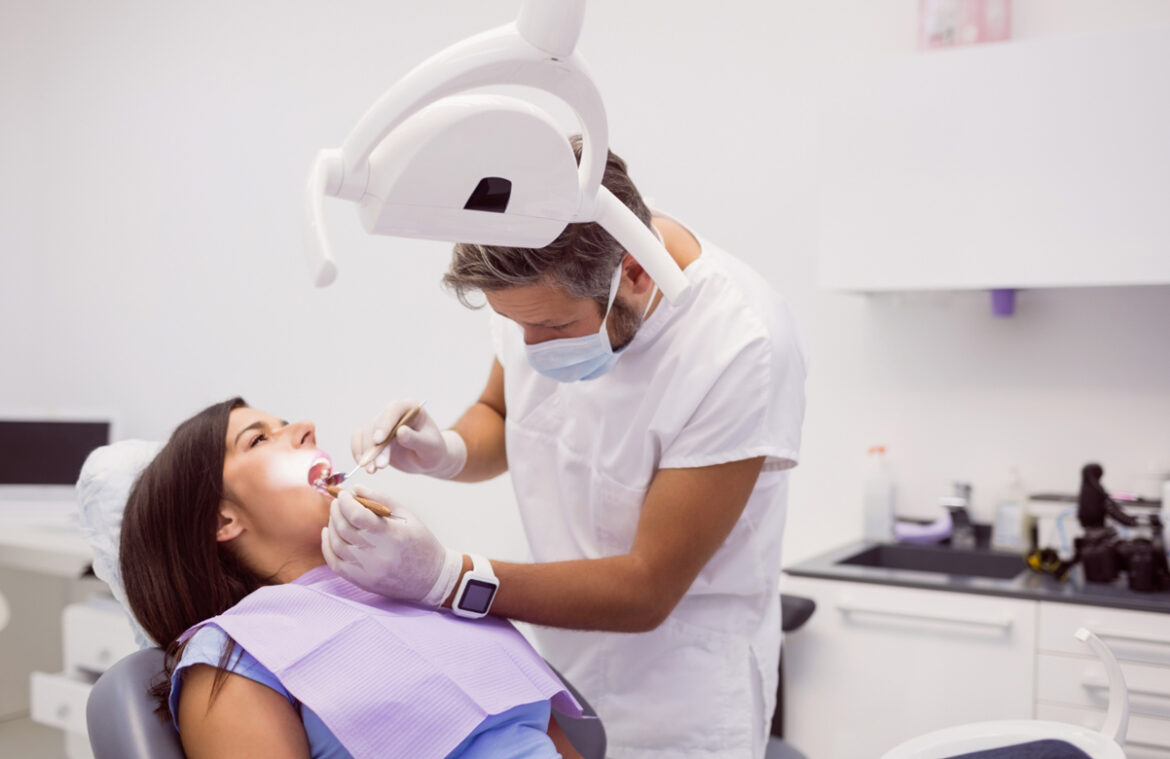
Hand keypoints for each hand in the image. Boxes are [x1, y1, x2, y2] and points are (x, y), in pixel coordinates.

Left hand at [321, 486, 462, 605]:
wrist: (432, 578)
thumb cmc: (421, 543)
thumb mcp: (408, 517)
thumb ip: (381, 499)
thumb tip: (356, 488)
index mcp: (391, 535)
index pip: (356, 515)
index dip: (345, 501)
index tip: (344, 494)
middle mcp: (377, 554)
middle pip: (343, 528)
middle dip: (336, 510)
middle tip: (338, 502)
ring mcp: (367, 570)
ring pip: (336, 544)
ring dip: (332, 525)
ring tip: (336, 515)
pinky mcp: (361, 581)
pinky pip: (335, 563)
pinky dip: (328, 546)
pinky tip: (329, 533)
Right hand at [351, 400, 466, 478]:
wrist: (427, 460)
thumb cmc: (433, 451)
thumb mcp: (430, 447)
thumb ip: (416, 439)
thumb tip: (400, 432)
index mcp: (411, 408)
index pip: (394, 409)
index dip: (385, 424)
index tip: (379, 440)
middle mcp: (393, 412)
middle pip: (376, 423)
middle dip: (375, 446)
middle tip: (380, 466)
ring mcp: (381, 424)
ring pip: (365, 434)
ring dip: (367, 453)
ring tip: (372, 470)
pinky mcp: (372, 436)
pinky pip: (358, 440)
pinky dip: (358, 453)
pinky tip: (365, 466)